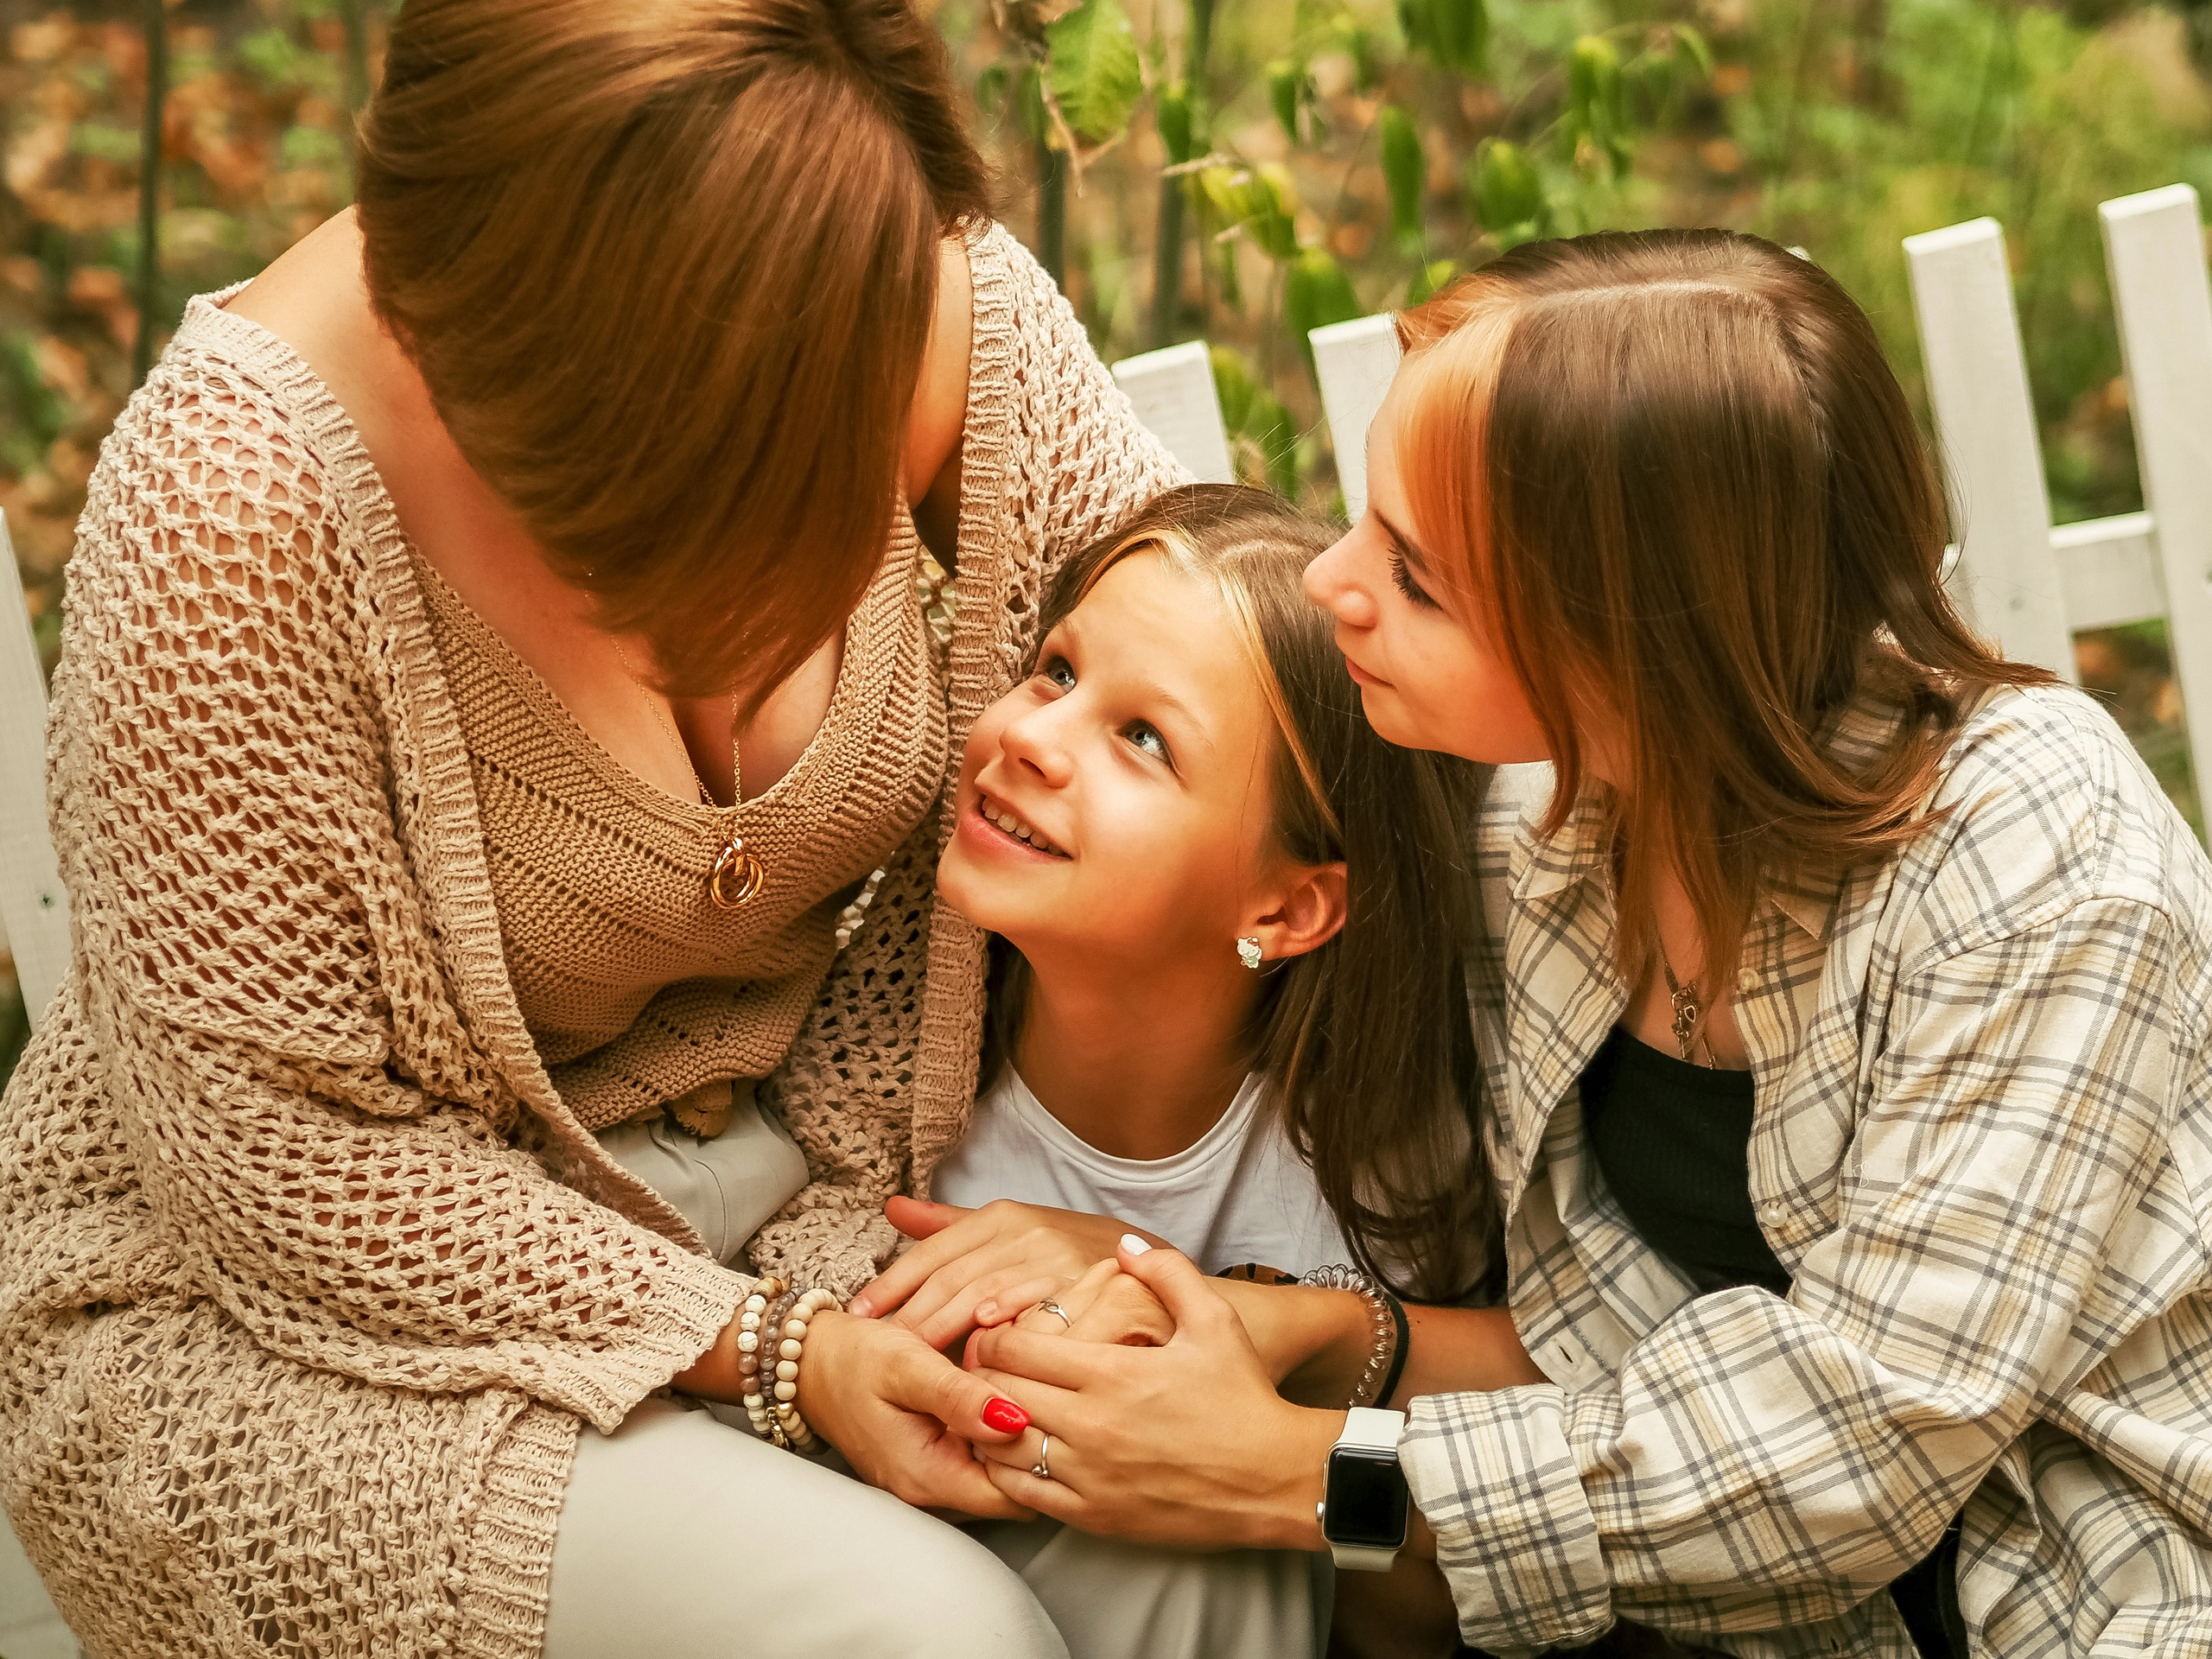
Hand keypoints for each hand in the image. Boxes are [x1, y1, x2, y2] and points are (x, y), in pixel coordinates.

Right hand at [794, 1308, 1036, 1519]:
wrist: (809, 1363)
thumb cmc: (855, 1360)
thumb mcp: (908, 1367)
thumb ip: (960, 1397)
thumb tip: (1015, 1422)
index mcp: (927, 1478)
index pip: (1014, 1496)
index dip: (1039, 1455)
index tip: (1046, 1408)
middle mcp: (928, 1494)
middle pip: (1010, 1492)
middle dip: (1031, 1449)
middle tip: (1036, 1394)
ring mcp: (926, 1485)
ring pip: (995, 1478)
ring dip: (1011, 1442)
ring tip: (1014, 1393)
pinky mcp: (926, 1469)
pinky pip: (975, 1465)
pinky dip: (990, 1438)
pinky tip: (991, 1402)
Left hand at [848, 1196, 1164, 1351]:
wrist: (1158, 1283)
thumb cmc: (1078, 1263)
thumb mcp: (1017, 1231)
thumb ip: (953, 1226)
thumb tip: (892, 1207)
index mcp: (1008, 1217)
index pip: (937, 1251)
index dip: (894, 1283)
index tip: (858, 1314)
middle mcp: (1032, 1236)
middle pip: (957, 1278)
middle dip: (913, 1316)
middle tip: (878, 1349)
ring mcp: (1065, 1266)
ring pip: (993, 1298)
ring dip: (951, 1332)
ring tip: (916, 1362)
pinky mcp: (1096, 1298)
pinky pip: (1047, 1322)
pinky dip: (1014, 1340)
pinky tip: (986, 1361)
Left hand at [969, 1236, 1341, 1551]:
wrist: (1277, 1477)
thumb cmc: (1245, 1396)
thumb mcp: (1214, 1320)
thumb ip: (1167, 1272)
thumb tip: (1125, 1244)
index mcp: (1113, 1372)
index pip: (1015, 1348)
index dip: (994, 1336)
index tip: (996, 1332)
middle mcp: (1092, 1425)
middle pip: (997, 1394)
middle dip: (981, 1377)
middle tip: (979, 1368)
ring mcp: (1090, 1475)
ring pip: (1000, 1447)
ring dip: (987, 1425)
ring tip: (990, 1408)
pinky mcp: (1096, 1516)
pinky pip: (1023, 1495)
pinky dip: (1005, 1473)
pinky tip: (1015, 1454)